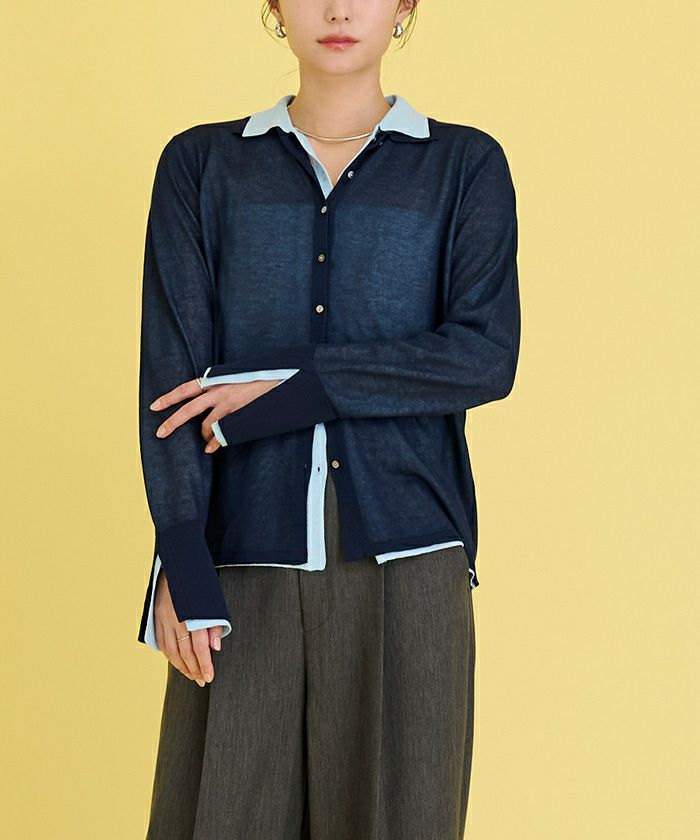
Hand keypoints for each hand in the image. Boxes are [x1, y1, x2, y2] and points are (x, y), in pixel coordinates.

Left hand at [149, 377, 282, 452]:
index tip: (153, 407)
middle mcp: (220, 392)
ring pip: (205, 427)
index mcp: (217, 380)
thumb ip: (220, 388)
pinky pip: (221, 436)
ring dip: (203, 436)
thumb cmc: (261, 378)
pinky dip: (215, 444)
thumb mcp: (237, 377)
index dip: (169, 397)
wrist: (284, 379)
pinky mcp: (240, 418)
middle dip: (172, 423)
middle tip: (160, 433)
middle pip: (188, 410)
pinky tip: (213, 448)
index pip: (186, 388)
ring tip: (206, 440)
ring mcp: (230, 406)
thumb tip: (208, 403)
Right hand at [153, 568, 223, 685]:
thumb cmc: (199, 579)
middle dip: (194, 669)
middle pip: (184, 652)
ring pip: (171, 650)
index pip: (199, 647)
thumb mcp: (212, 598)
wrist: (178, 560)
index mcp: (191, 614)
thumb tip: (215, 647)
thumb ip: (214, 623)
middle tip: (203, 680)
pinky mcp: (156, 616)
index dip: (204, 664)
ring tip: (192, 675)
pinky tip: (177, 662)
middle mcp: (175, 618)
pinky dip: (169, 655)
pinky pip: (161, 642)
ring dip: (182, 666)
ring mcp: (163, 618)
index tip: (210, 677)